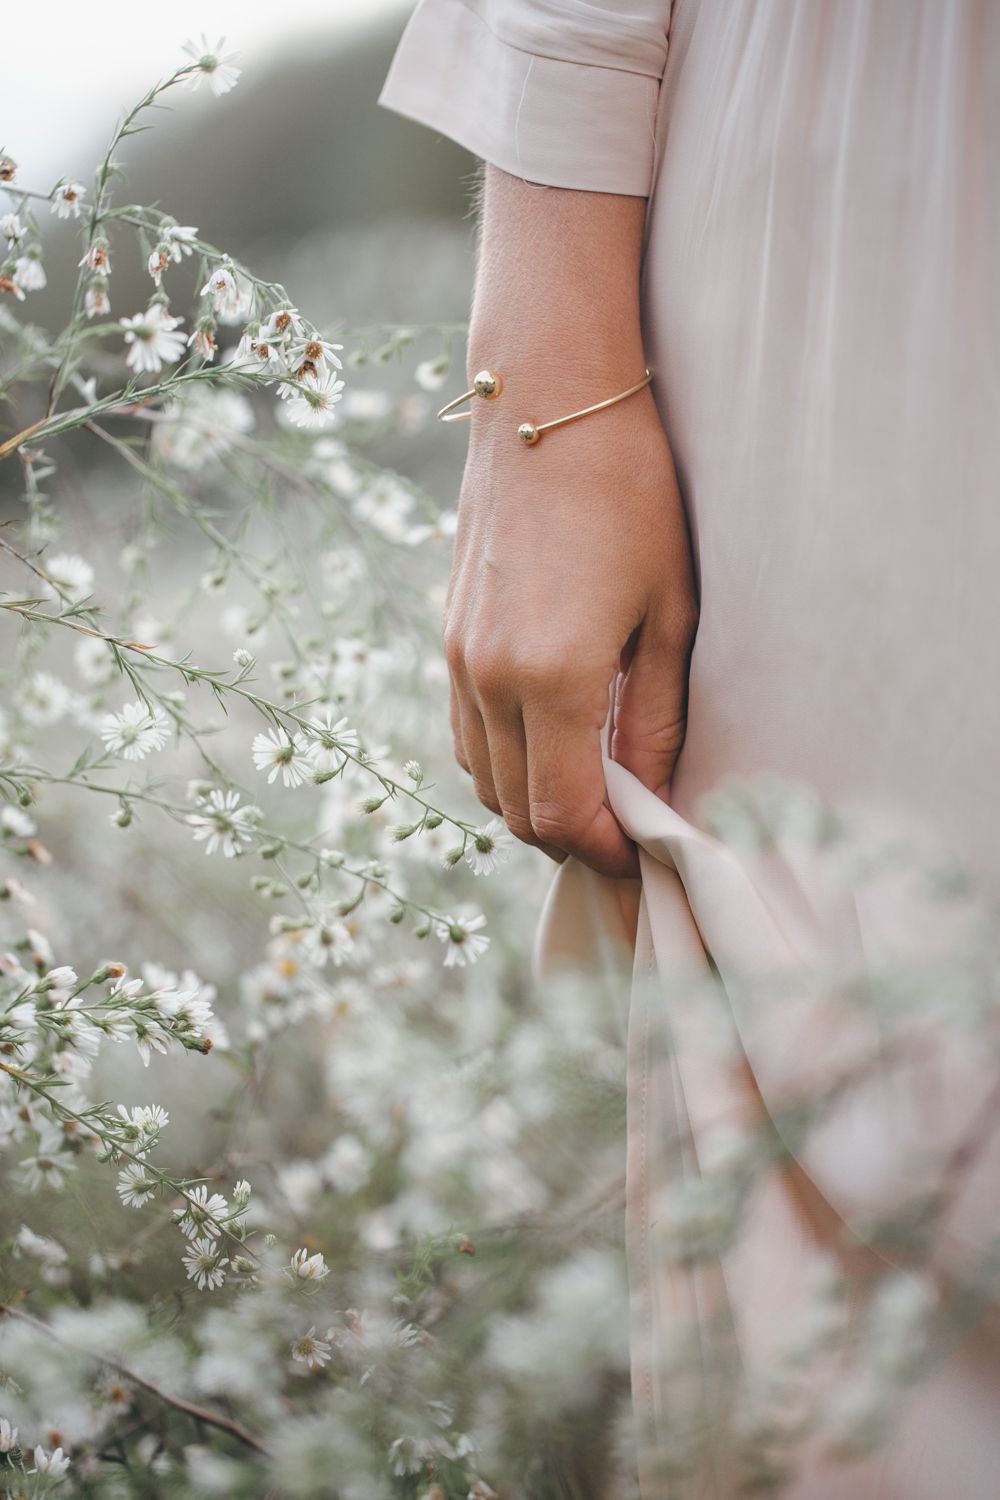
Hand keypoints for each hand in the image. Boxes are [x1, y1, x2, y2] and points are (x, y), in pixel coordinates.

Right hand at [444, 363, 697, 878]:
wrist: (546, 399)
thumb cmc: (630, 495)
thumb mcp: (668, 613)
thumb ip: (652, 719)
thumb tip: (653, 799)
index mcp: (550, 678)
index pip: (564, 815)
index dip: (607, 853)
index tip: (647, 854)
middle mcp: (488, 679)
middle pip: (516, 811)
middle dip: (572, 839)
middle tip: (629, 832)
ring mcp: (457, 657)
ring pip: (483, 778)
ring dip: (534, 804)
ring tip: (595, 791)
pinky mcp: (448, 635)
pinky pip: (465, 732)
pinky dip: (503, 761)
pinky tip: (550, 740)